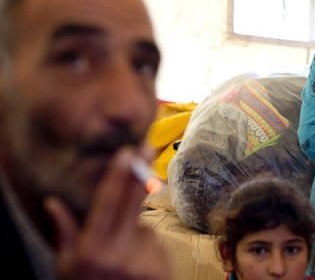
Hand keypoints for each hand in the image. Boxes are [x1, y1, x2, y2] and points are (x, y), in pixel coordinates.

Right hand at [45, 146, 171, 279]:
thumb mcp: (66, 267)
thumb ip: (65, 232)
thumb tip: (53, 203)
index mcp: (92, 249)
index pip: (108, 203)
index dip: (118, 176)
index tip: (127, 152)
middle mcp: (118, 252)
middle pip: (132, 201)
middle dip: (139, 172)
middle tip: (146, 147)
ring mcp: (142, 260)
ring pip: (143, 225)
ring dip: (136, 231)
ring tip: (123, 256)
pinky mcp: (161, 266)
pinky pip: (154, 242)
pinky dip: (147, 246)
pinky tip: (137, 264)